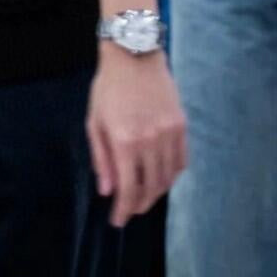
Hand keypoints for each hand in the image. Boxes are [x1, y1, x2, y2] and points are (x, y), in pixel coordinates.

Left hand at [86, 45, 187, 227]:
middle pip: (151, 188)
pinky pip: (181, 161)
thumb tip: (107, 191)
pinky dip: (171, 175)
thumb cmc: (108, 88)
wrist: (134, 55)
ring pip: (168, 178)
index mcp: (124, 141)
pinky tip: (161, 177)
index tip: (118, 221)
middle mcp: (150, 141)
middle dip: (140, 205)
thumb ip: (101, 159)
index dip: (124, 210)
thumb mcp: (94, 122)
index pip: (128, 189)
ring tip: (144, 195)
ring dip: (156, 192)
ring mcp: (169, 134)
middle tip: (130, 210)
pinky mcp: (181, 126)